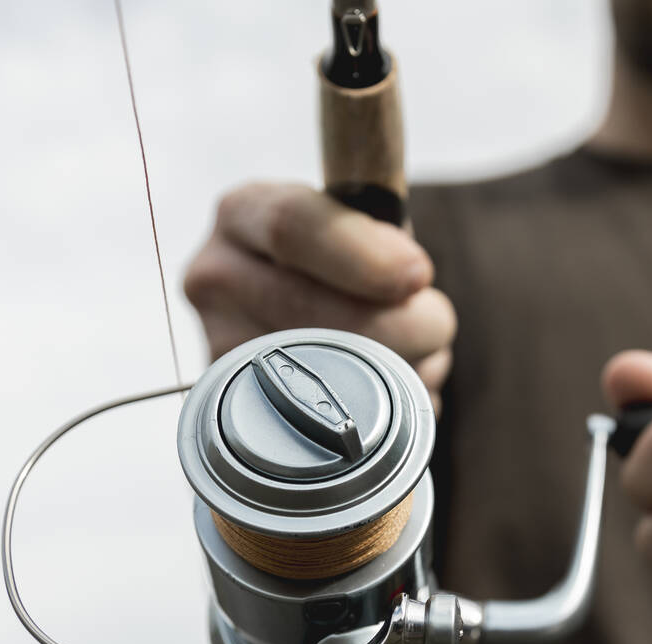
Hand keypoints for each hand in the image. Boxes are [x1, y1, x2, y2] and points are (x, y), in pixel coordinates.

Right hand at [184, 182, 455, 407]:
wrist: (301, 305)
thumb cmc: (347, 257)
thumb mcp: (363, 220)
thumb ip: (383, 231)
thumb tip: (408, 275)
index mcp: (245, 213)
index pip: (291, 227)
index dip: (363, 255)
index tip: (417, 274)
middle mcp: (215, 276)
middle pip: (312, 312)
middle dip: (400, 327)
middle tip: (435, 326)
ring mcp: (220, 345)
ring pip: (323, 374)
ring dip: (398, 373)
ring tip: (417, 356)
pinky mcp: (239, 406)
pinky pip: (323, 423)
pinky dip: (382, 414)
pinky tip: (391, 392)